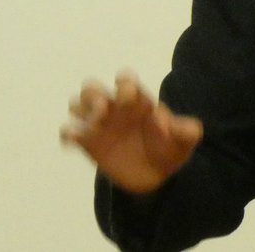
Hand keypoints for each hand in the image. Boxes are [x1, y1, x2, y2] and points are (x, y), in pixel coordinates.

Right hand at [61, 71, 202, 193]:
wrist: (156, 176)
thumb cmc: (169, 149)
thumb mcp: (185, 141)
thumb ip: (186, 130)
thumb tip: (166, 122)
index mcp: (137, 100)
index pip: (124, 79)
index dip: (125, 87)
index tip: (134, 105)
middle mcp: (114, 108)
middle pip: (91, 87)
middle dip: (94, 96)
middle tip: (104, 113)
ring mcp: (99, 125)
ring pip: (76, 104)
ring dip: (81, 113)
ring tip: (94, 129)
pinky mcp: (88, 144)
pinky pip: (68, 132)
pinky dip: (68, 133)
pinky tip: (77, 141)